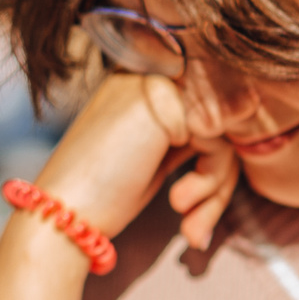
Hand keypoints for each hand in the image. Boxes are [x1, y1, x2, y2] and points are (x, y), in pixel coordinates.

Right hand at [0, 72, 238, 299]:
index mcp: (134, 85)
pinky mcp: (164, 103)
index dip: (210, 164)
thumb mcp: (149, 159)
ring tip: (189, 221)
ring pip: (222, 132)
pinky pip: (219, 140)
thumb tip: (238, 125)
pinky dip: (211, 180)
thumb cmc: (96, 197)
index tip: (194, 209)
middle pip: (216, 120)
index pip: (201, 114)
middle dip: (217, 178)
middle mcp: (143, 76)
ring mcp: (152, 85)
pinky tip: (179, 205)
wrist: (60, 215)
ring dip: (215, 186)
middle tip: (195, 223)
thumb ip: (184, 138)